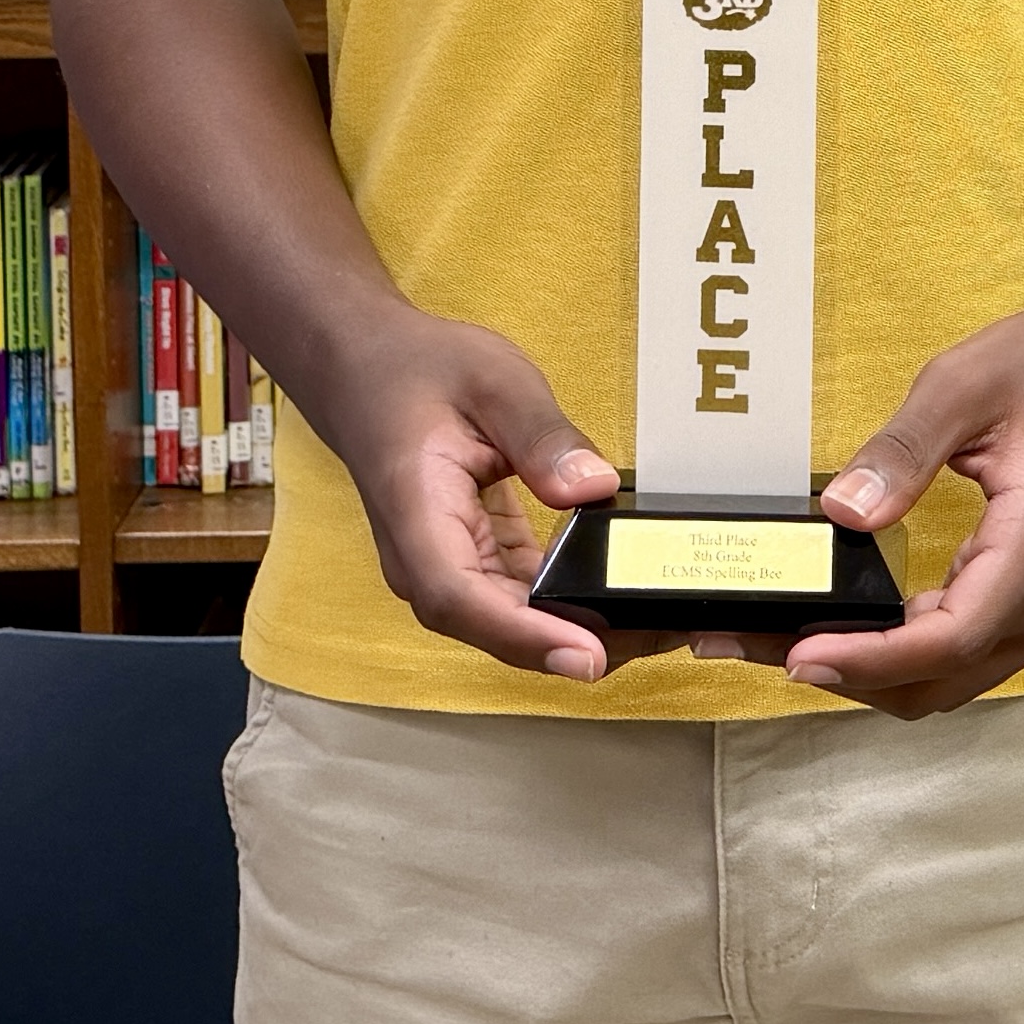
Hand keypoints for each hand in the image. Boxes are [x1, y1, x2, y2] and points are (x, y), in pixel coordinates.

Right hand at [312, 305, 623, 681]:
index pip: (461, 597)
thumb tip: (593, 488)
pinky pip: (522, 598)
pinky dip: (570, 602)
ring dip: (581, 628)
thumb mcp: (492, 381)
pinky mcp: (473, 561)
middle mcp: (423, 561)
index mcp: (415, 516)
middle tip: (659, 633)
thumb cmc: (414, 371)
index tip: (588, 654)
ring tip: (655, 620)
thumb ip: (543, 436)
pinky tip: (620, 592)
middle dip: (576, 641)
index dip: (526, 635)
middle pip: (497, 628)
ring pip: (513, 623)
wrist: (364, 369)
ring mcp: (446, 568)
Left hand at [781, 280, 1023, 718]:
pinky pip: (964, 653)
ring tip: (787, 641)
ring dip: (872, 673)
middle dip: (851, 676)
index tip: (799, 655)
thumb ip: (902, 449)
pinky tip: (850, 628)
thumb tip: (841, 510)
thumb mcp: (965, 382)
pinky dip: (903, 654)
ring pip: (951, 679)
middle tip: (758, 645)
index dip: (870, 658)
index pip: (951, 637)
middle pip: (943, 679)